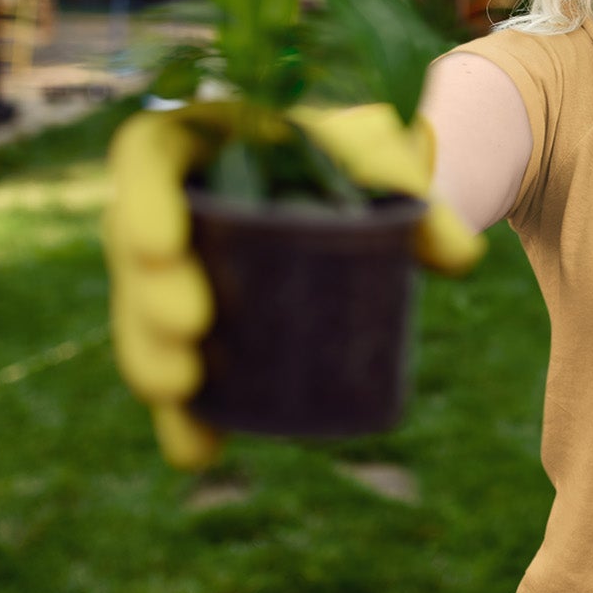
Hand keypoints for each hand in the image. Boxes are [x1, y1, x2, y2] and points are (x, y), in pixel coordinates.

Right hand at [103, 101, 485, 469]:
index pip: (144, 158)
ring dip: (150, 358)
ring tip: (184, 389)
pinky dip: (186, 415)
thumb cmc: (362, 153)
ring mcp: (179, 267)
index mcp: (202, 140)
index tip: (166, 247)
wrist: (368, 182)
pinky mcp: (198, 322)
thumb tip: (460, 257)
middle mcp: (174, 203)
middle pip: (132, 249)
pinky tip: (198, 452)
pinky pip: (178, 369)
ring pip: (141, 316)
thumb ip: (417, 187)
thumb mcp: (388, 153)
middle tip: (191, 326)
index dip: (141, 202)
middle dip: (146, 295)